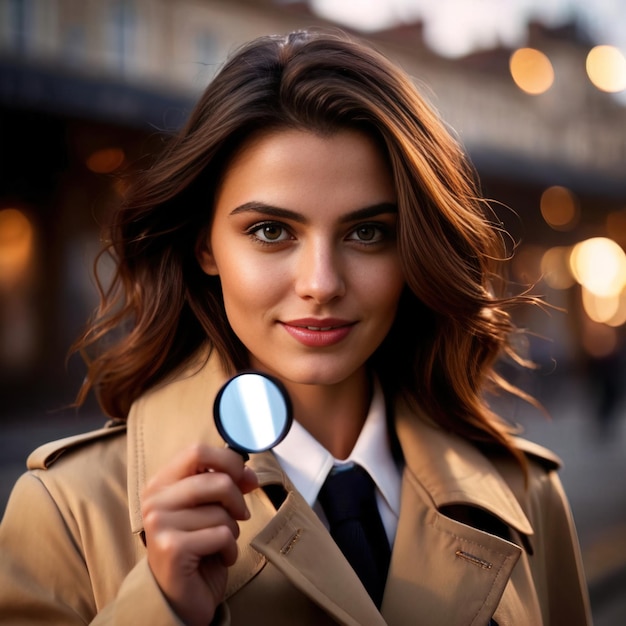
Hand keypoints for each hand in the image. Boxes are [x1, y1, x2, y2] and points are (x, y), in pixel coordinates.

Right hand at [141, 444, 258, 624]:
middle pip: (217, 480)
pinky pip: (221, 535)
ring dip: (232, 529)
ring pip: (221, 511)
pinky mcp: (172, 548)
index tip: (243, 477)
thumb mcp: (208, 508)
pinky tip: (218, 558)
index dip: (228, 460)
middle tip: (237, 516)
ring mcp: (159, 524)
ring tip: (219, 542)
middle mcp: (154, 500)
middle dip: (237, 500)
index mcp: (161, 483)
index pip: (197, 450)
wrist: (179, 599)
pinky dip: (230, 549)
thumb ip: (224, 483)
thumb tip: (249, 474)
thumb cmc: (197, 547)